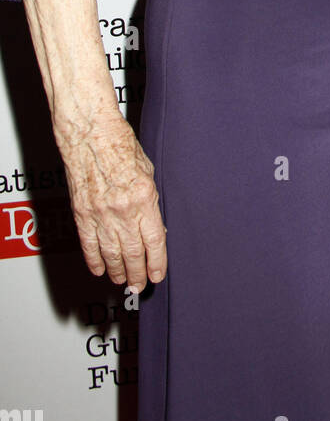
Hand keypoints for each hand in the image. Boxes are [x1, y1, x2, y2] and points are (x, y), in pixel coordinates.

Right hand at [58, 114, 166, 293]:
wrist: (90, 134)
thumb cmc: (121, 146)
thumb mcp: (149, 171)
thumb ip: (152, 200)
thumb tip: (155, 226)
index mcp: (144, 198)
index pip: (154, 241)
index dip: (157, 263)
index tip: (158, 275)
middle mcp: (123, 210)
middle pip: (133, 253)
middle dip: (138, 274)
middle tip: (140, 286)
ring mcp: (100, 214)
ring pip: (111, 253)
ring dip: (117, 271)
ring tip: (122, 281)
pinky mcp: (81, 213)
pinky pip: (89, 244)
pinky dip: (94, 260)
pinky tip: (100, 270)